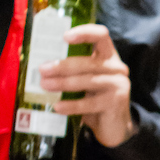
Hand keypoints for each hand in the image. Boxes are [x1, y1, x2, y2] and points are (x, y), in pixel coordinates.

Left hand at [39, 24, 135, 147]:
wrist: (114, 126)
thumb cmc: (95, 100)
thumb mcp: (86, 81)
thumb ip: (73, 71)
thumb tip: (42, 67)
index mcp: (108, 56)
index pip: (101, 35)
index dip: (84, 33)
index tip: (64, 37)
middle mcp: (117, 67)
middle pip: (88, 62)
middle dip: (62, 65)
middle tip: (43, 69)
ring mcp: (118, 85)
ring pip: (87, 81)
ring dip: (63, 83)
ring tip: (45, 86)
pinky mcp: (116, 103)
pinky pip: (89, 103)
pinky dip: (71, 105)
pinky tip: (57, 106)